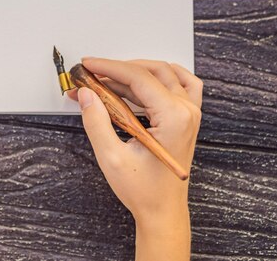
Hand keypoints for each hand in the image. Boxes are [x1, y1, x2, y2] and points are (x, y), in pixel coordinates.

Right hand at [68, 58, 201, 260]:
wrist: (162, 210)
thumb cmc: (144, 190)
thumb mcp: (111, 157)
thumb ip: (96, 121)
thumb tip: (87, 94)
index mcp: (173, 117)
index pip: (138, 78)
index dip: (109, 67)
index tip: (88, 65)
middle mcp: (186, 111)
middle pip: (151, 72)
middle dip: (118, 69)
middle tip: (92, 74)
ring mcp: (190, 114)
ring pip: (165, 74)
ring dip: (135, 72)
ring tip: (107, 80)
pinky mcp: (187, 118)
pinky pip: (180, 83)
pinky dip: (158, 77)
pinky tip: (139, 81)